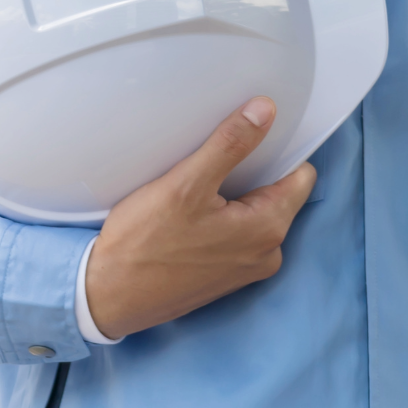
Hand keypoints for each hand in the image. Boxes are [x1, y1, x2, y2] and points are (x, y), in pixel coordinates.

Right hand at [83, 97, 316, 338]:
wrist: (108, 295)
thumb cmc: (144, 245)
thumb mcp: (186, 183)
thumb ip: (230, 145)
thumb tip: (264, 112)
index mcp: (268, 230)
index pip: (300, 176)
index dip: (278, 151)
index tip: (250, 138)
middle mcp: (266, 254)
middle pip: (276, 194)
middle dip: (249, 174)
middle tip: (208, 165)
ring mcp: (245, 269)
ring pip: (252, 214)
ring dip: (230, 197)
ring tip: (192, 191)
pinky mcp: (224, 276)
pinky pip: (234, 235)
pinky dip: (217, 219)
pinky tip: (187, 216)